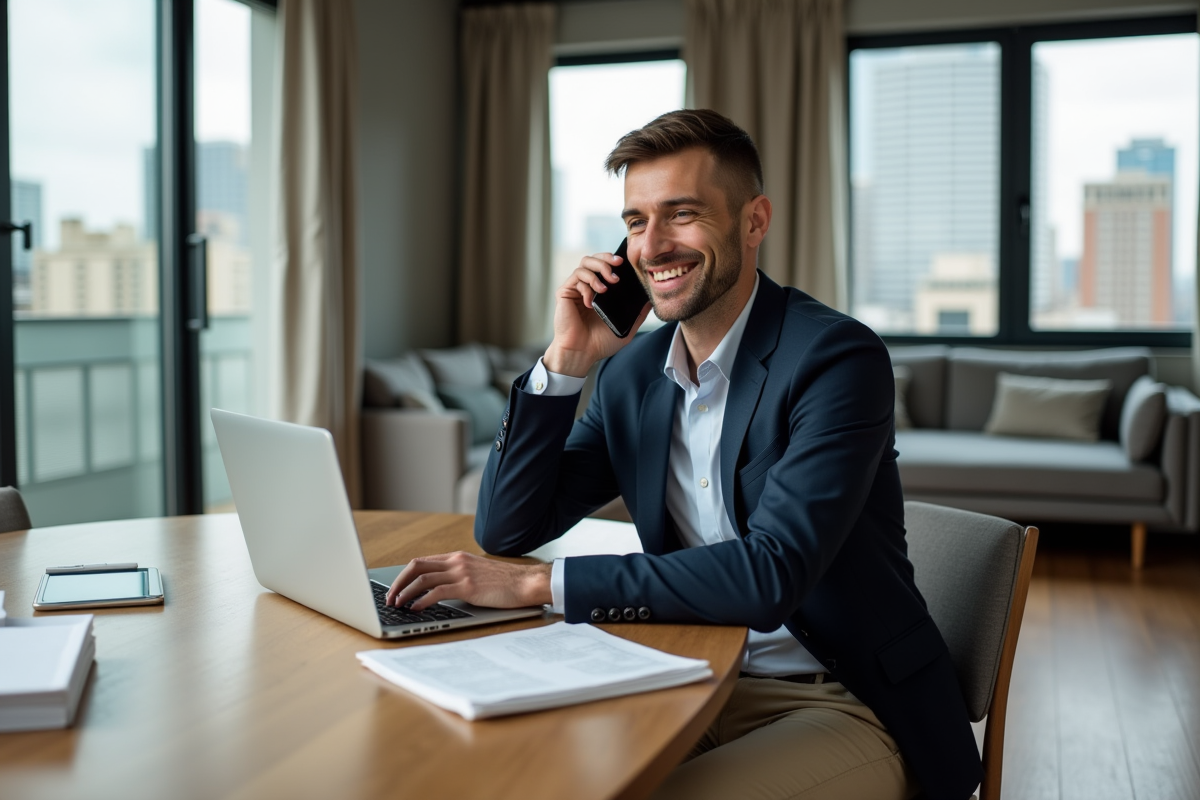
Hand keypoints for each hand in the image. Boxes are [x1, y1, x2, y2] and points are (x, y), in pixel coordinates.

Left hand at [385, 551, 551, 610]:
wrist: (526, 583)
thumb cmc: (505, 583)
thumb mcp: (477, 574)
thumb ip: (459, 578)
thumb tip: (438, 593)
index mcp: (457, 557)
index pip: (422, 561)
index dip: (405, 575)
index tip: (396, 588)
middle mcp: (456, 561)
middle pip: (416, 566)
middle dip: (398, 582)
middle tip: (390, 598)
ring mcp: (461, 572)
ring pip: (422, 578)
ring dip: (405, 592)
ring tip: (398, 605)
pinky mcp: (467, 587)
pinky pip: (436, 592)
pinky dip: (421, 601)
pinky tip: (416, 609)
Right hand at [543, 252, 651, 377]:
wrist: (582, 353)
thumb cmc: (600, 343)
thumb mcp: (626, 327)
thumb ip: (638, 313)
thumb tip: (651, 299)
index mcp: (599, 292)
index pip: (605, 266)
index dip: (613, 259)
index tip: (624, 262)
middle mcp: (586, 287)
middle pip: (593, 259)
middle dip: (606, 259)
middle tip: (617, 266)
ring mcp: (575, 289)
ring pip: (584, 263)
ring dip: (598, 269)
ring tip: (607, 286)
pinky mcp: (565, 293)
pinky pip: (576, 278)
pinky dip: (587, 286)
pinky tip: (591, 302)